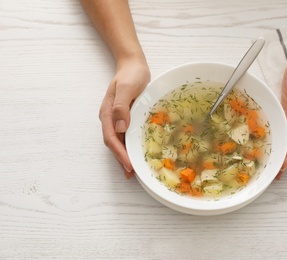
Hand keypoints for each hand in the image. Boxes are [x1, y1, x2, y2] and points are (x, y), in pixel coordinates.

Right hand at [99, 56, 150, 177]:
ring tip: (133, 171)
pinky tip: (136, 153)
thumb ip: (121, 106)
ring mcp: (117, 119)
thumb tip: (120, 127)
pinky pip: (126, 135)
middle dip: (121, 159)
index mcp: (108, 114)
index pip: (111, 138)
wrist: (133, 65)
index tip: (128, 165)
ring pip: (119, 141)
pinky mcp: (126, 117)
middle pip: (113, 143)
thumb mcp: (126, 88)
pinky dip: (129, 146)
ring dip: (124, 156)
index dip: (119, 153)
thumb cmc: (131, 75)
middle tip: (132, 174)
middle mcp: (110, 119)